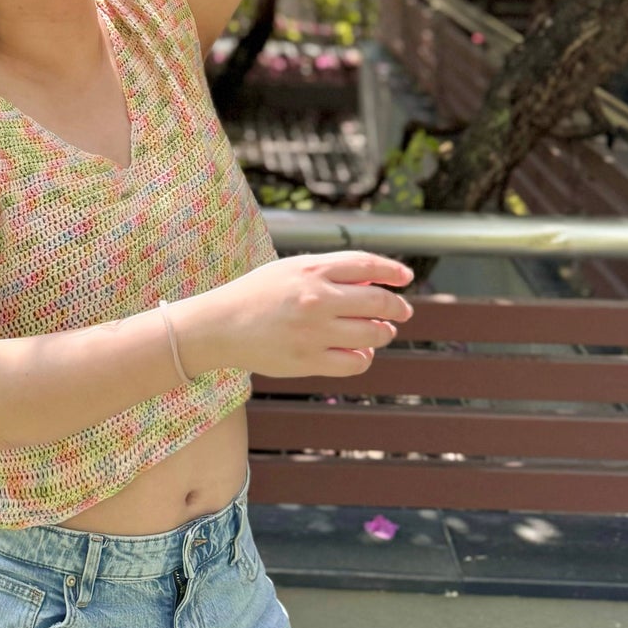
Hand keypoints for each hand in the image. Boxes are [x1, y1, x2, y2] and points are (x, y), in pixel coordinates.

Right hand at [178, 250, 414, 380]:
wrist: (221, 325)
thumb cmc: (257, 294)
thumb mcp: (291, 270)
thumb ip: (328, 272)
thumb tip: (373, 283)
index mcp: (311, 269)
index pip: (367, 266)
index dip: (393, 271)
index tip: (405, 278)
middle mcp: (316, 298)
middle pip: (378, 302)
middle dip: (398, 307)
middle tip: (403, 311)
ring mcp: (314, 331)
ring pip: (372, 334)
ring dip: (384, 333)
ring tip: (381, 332)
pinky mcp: (309, 360)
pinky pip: (355, 362)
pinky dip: (365, 357)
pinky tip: (361, 352)